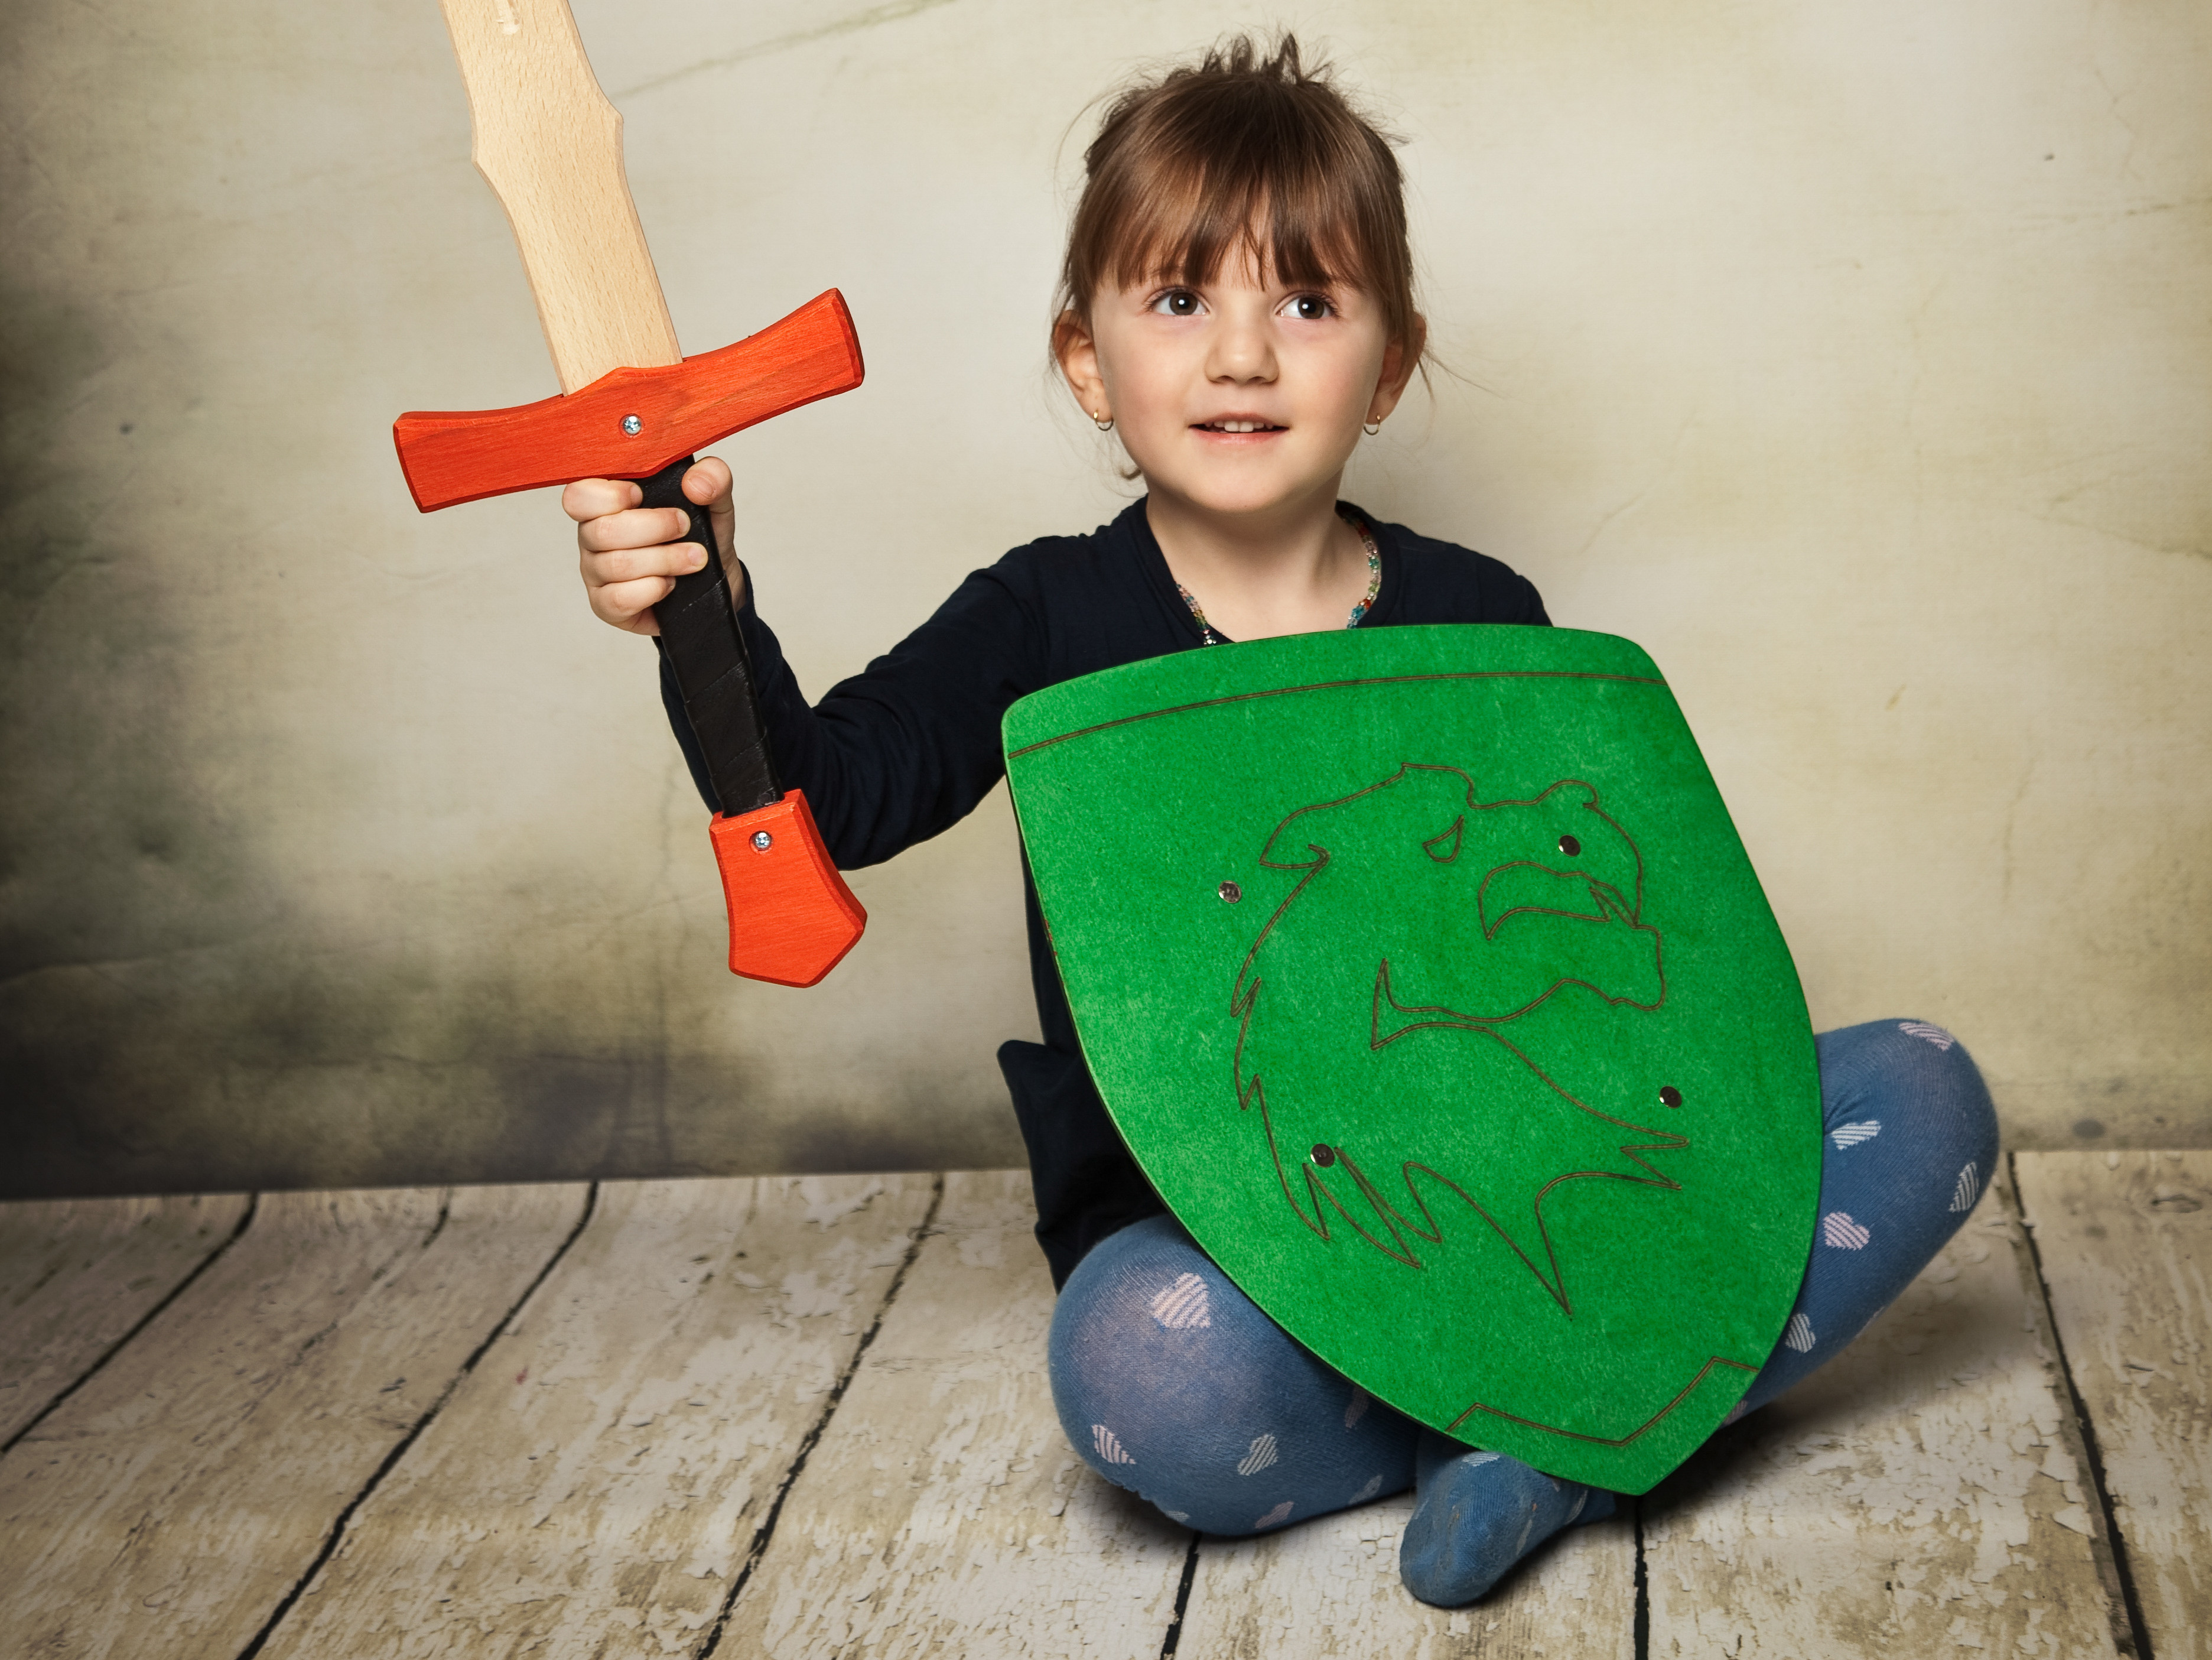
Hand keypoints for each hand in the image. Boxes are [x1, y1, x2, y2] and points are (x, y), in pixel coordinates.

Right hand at [565, 457, 737, 635]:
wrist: (712, 581)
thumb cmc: (698, 537)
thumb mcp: (713, 501)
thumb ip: (713, 477)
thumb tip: (694, 483)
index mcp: (606, 503)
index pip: (578, 496)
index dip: (610, 495)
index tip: (641, 495)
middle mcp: (593, 536)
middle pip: (601, 531)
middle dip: (655, 528)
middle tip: (685, 528)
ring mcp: (596, 572)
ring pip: (616, 565)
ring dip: (665, 560)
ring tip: (693, 558)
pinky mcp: (606, 605)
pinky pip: (619, 598)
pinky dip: (652, 589)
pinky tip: (669, 584)